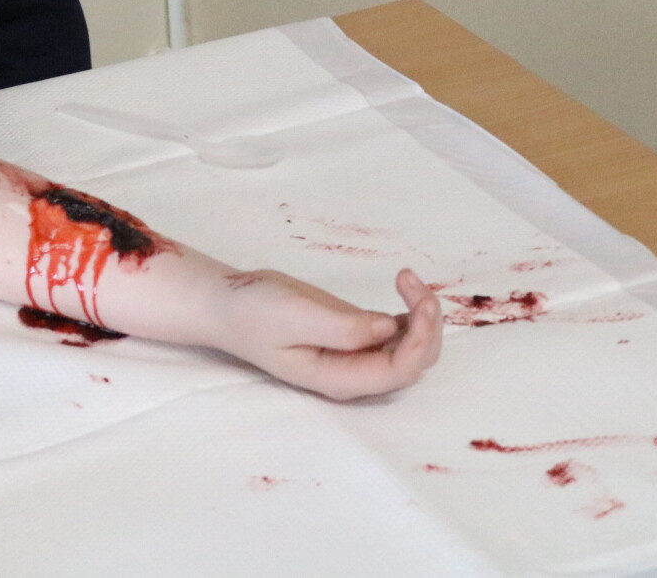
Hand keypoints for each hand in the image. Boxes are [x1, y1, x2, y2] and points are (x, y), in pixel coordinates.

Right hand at [217, 267, 442, 400]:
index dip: (420, 340)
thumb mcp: (294, 316)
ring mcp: (357, 354)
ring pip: (412, 346)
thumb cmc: (254, 313)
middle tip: (410, 281)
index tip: (420, 302)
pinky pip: (399, 330)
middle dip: (427, 325)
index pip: (399, 372)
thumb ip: (343, 328)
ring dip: (421, 315)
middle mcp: (355, 372)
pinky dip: (410, 311)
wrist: (229, 303)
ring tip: (406, 278)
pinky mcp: (356, 332)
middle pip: (414, 362)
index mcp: (340, 378)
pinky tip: (402, 284)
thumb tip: (388, 328)